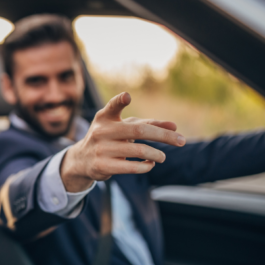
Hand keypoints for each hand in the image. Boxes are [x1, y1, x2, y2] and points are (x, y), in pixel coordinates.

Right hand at [61, 92, 185, 191]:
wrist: (82, 159)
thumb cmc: (110, 138)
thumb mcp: (123, 126)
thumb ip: (148, 124)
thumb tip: (174, 127)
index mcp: (105, 117)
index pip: (112, 106)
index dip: (119, 101)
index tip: (127, 97)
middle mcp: (102, 131)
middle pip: (138, 131)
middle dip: (163, 136)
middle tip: (182, 141)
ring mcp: (102, 149)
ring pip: (138, 151)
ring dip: (156, 155)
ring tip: (162, 157)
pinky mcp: (103, 166)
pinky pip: (131, 167)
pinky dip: (146, 166)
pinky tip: (150, 164)